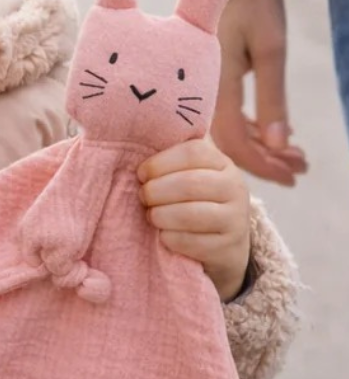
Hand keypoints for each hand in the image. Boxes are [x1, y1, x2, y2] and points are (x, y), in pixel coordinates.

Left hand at [138, 138, 250, 302]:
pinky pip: (191, 242)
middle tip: (143, 197)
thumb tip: (141, 130)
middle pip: (189, 183)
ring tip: (151, 215)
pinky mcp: (228, 248)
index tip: (141, 173)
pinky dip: (169, 238)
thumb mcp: (190, 173)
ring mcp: (236, 219)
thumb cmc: (195, 199)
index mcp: (223, 163)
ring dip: (161, 215)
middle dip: (157, 191)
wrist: (225, 242)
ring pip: (190, 214)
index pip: (193, 152)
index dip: (160, 162)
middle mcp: (235, 188)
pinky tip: (163, 235)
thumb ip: (172, 155)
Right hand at [214, 0, 307, 186]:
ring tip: (295, 154)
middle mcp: (201, 93)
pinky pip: (226, 117)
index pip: (234, 143)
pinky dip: (252, 130)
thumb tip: (279, 145)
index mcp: (214, 87)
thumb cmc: (253, 2)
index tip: (294, 175)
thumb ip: (272, 99)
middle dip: (267, 161)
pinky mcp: (209, 83)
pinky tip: (273, 132)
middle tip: (301, 167)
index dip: (264, 165)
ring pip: (229, 133)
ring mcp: (203, 89)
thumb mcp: (271, 49)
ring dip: (261, 147)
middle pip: (230, 144)